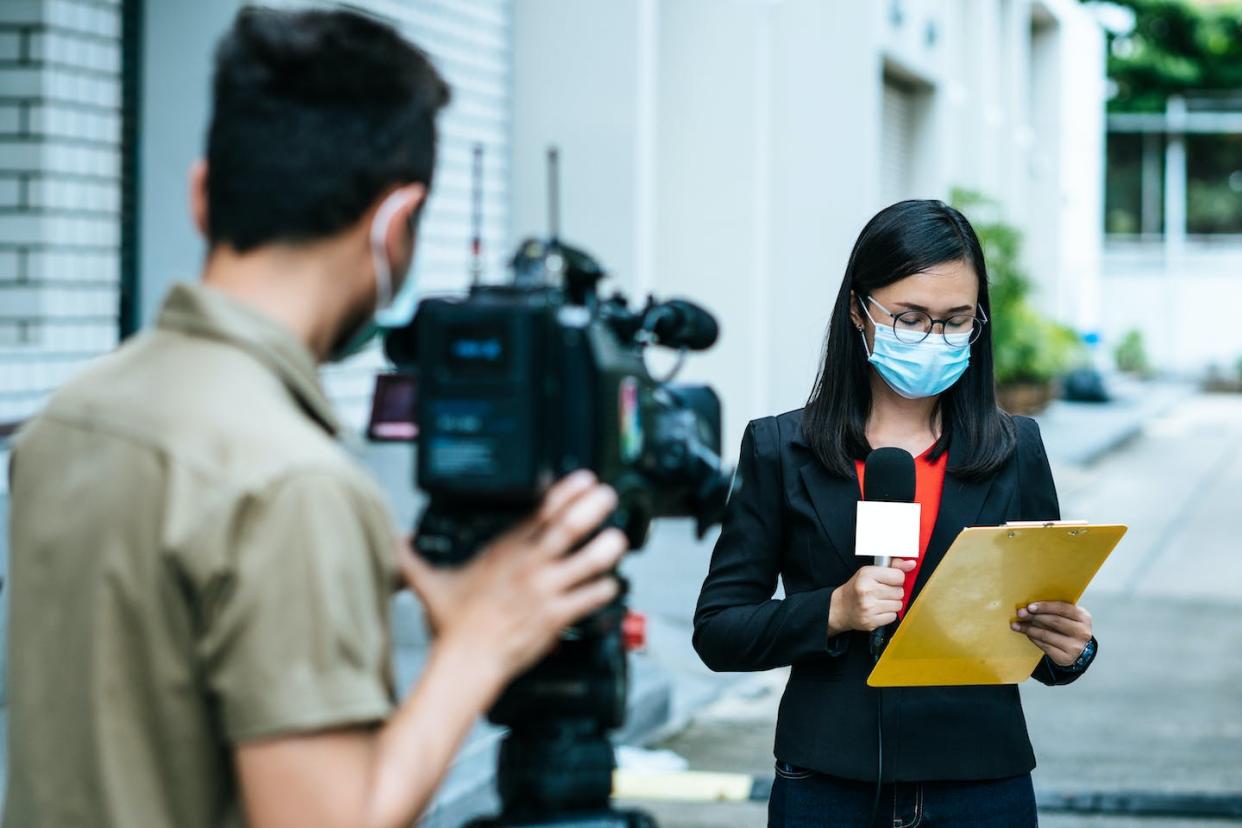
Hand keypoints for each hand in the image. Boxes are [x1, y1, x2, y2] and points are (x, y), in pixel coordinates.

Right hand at [399, 470, 627, 686]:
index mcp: (504, 551)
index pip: (540, 512)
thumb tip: (396, 543)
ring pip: (588, 561)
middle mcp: (528, 566)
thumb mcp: (429, 584)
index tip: (583, 478)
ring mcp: (545, 590)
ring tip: (619, 538)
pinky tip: (612, 584)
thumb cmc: (452, 625)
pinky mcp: (556, 616)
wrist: (465, 662)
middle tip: (610, 495)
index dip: (566, 490)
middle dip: (594, 507)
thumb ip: (413, 559)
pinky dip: (606, 589)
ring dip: (608, 548)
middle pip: (570, 526)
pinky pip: (590, 598)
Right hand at [829, 559, 917, 634]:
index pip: (898, 576)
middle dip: (894, 592)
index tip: (889, 580)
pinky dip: (888, 614)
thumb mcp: (870, 572)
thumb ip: (893, 567)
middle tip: (882, 592)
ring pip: (898, 605)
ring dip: (892, 603)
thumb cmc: (857, 588)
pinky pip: (893, 617)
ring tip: (880, 601)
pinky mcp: (871, 621)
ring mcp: (868, 608)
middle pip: (900, 592)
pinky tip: (878, 610)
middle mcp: (867, 591)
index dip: (896, 578)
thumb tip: (912, 564)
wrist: (840, 607)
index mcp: (866, 575)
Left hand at [1011, 601, 1092, 666]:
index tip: (1030, 606)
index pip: (1063, 608)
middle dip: (1034, 616)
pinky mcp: (1065, 658)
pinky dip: (1033, 638)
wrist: (1079, 651)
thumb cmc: (1069, 629)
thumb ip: (1055, 610)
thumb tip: (1029, 607)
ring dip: (1029, 629)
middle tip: (1020, 614)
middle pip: (1054, 621)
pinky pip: (1044, 646)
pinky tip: (1027, 634)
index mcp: (1083, 617)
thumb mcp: (1069, 617)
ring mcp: (1075, 647)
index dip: (1045, 607)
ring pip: (1046, 635)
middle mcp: (1082, 632)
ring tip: (1017, 625)